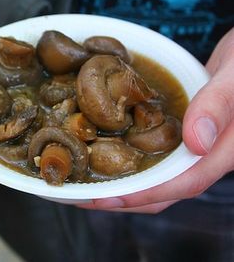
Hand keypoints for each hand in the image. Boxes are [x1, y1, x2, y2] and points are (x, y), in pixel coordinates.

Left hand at [78, 27, 233, 213]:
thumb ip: (219, 104)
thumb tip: (196, 141)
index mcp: (225, 147)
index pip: (183, 182)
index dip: (144, 194)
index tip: (107, 199)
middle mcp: (209, 152)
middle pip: (167, 187)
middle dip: (126, 197)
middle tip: (84, 197)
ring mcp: (197, 143)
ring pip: (161, 173)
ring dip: (127, 182)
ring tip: (91, 181)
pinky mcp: (185, 130)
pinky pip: (159, 152)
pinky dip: (133, 156)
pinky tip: (109, 148)